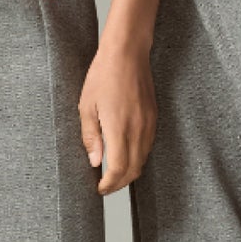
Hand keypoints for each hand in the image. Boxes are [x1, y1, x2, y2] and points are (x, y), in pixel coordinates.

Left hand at [77, 38, 155, 193]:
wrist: (127, 53)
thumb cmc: (103, 75)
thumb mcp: (86, 106)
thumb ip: (91, 137)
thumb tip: (95, 162)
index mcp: (119, 128)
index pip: (118, 169)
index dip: (109, 184)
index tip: (99, 189)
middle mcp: (138, 130)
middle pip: (133, 169)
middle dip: (119, 183)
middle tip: (105, 186)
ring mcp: (149, 124)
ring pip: (143, 159)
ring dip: (129, 172)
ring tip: (114, 174)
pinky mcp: (154, 117)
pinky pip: (148, 146)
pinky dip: (137, 157)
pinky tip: (125, 155)